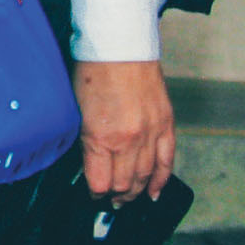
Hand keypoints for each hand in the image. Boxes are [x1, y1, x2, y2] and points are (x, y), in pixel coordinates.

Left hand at [74, 59, 175, 202]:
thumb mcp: (77, 107)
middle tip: (109, 200)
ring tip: (127, 198)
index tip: (91, 194)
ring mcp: (150, 134)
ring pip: (145, 176)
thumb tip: (88, 159)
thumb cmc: (92, 69)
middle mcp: (128, 141)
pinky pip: (167, 161)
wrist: (119, 45)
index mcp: (101, 136)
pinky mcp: (165, 125)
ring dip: (135, 191)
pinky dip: (161, 180)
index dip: (94, 192)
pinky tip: (155, 192)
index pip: (99, 181)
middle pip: (123, 183)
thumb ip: (85, 137)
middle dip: (115, 195)